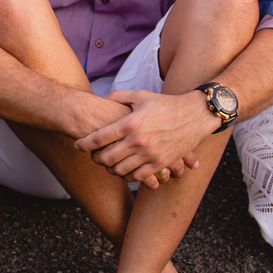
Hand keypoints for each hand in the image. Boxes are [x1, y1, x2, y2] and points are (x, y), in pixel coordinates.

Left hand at [75, 90, 216, 188]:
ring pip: (120, 170)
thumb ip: (119, 96)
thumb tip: (103, 99)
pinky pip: (138, 177)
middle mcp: (138, 141)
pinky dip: (127, 177)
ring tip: (108, 164)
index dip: (84, 143)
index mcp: (130, 123)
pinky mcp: (160, 163)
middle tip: (93, 157)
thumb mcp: (141, 95)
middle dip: (95, 159)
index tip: (78, 145)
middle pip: (106, 158)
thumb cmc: (167, 104)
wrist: (195, 115)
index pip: (99, 138)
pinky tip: (125, 172)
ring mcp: (149, 154)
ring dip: (110, 169)